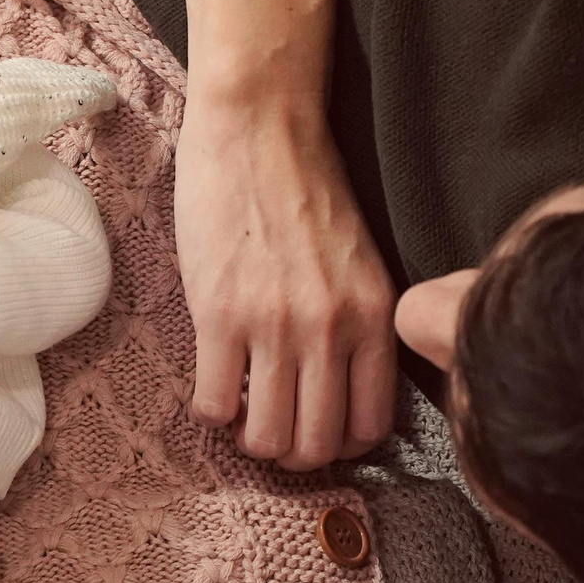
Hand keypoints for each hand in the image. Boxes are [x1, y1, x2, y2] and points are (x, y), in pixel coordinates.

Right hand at [174, 95, 396, 468]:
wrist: (259, 128)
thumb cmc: (307, 186)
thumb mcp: (360, 262)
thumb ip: (357, 324)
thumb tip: (337, 386)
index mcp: (373, 318)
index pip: (369, 426)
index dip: (340, 445)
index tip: (317, 430)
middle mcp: (330, 331)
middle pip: (315, 444)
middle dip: (292, 454)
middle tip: (273, 431)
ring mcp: (274, 326)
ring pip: (265, 437)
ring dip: (248, 438)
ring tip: (240, 414)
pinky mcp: (218, 314)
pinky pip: (213, 403)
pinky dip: (210, 410)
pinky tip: (210, 386)